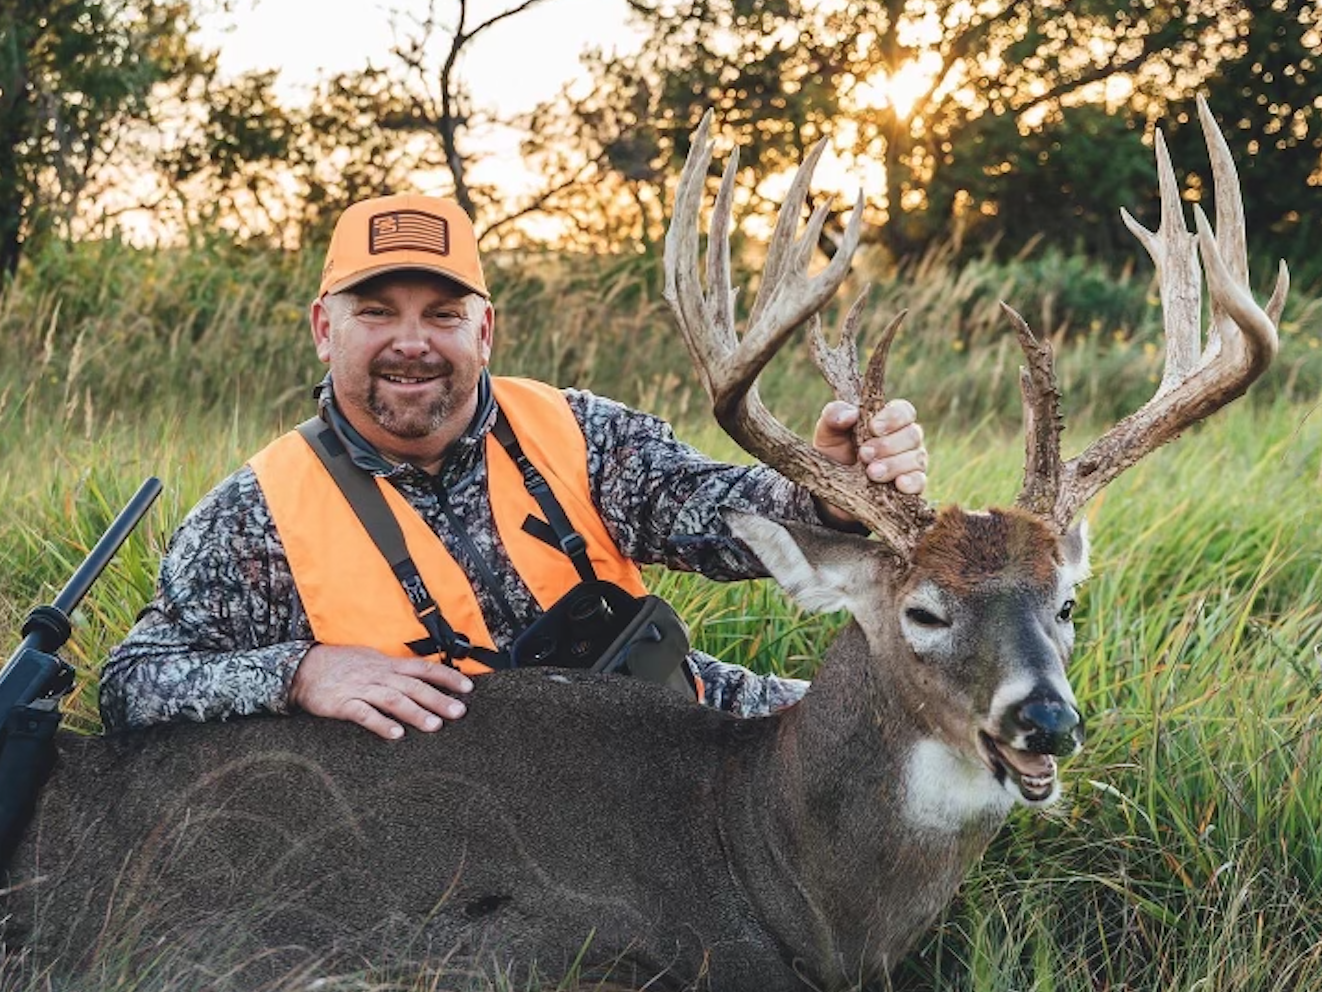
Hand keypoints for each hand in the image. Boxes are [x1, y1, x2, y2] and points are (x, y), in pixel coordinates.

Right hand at [290, 645, 473, 739]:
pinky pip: (364, 713)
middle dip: (438, 699)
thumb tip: (426, 675)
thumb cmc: (343, 665)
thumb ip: (398, 670)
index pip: (424, 668)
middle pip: (414, 686)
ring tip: (434, 726)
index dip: (447, 677)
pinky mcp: (343, 703)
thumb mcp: (374, 660)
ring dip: (415, 713)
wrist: (304, 668)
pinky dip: (381, 723)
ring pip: (393, 699)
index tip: (468, 688)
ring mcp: (361, 688)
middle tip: (459, 712)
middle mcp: (379, 675)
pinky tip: (395, 734)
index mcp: (388, 665)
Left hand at [812, 398, 927, 526]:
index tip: (873, 428)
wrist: (832, 488)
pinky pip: (920, 481)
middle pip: (912, 434)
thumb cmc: (834, 452)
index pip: (904, 411)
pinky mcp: (912, 486)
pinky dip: (911, 482)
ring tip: (871, 473)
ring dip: (893, 465)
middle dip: (887, 445)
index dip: (893, 418)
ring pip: (917, 458)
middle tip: (864, 454)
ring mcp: (912, 463)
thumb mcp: (827, 432)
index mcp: (889, 420)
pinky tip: (899, 484)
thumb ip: (834, 415)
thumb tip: (851, 413)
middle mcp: (906, 440)